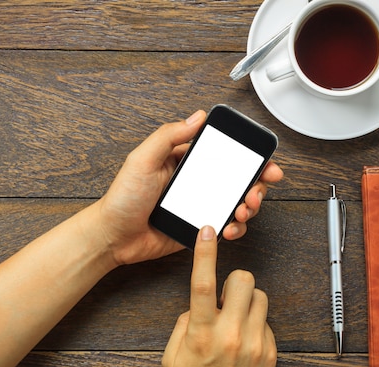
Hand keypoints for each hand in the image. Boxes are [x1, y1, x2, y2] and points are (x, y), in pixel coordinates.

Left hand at [97, 110, 283, 265]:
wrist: (113, 237)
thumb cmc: (122, 199)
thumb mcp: (142, 160)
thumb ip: (169, 136)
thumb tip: (197, 117)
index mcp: (185, 162)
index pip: (224, 154)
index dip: (249, 157)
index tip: (265, 162)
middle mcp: (197, 183)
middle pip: (239, 179)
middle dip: (256, 184)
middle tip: (255, 192)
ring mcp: (200, 206)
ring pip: (238, 203)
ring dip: (249, 207)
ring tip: (242, 211)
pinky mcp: (200, 228)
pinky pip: (226, 227)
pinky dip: (235, 229)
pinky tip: (228, 228)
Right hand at [162, 226, 276, 366]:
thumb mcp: (172, 359)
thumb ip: (183, 325)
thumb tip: (198, 306)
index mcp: (201, 333)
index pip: (202, 284)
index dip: (204, 253)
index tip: (206, 231)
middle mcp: (230, 334)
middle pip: (242, 279)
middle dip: (234, 282)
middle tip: (227, 297)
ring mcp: (254, 342)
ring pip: (260, 296)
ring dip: (247, 301)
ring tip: (238, 319)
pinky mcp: (270, 351)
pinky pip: (267, 321)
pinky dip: (256, 323)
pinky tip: (246, 341)